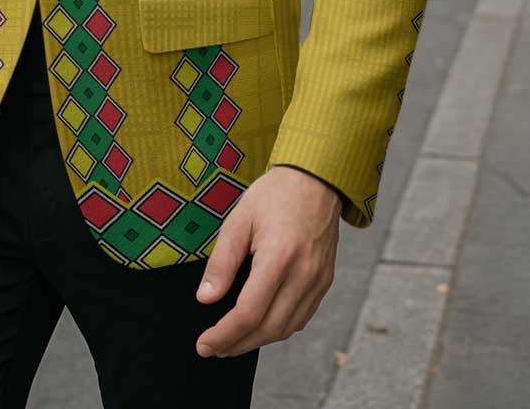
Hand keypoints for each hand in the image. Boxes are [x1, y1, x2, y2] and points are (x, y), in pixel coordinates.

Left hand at [194, 165, 340, 356]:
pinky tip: (260, 326)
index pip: (249, 313)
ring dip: (258, 341)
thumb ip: (222, 262)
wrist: (315, 179)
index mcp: (278, 258)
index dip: (224, 334)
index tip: (204, 344)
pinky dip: (279, 328)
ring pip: (287, 328)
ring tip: (232, 342)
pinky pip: (302, 317)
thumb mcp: (239, 220)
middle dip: (237, 345)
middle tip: (213, 349)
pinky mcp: (325, 281)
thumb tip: (206, 299)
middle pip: (269, 328)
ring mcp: (318, 280)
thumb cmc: (274, 195)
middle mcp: (303, 275)